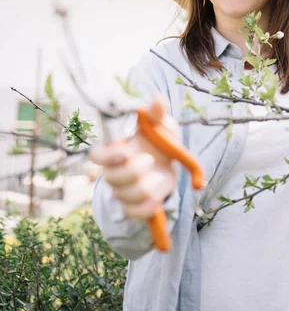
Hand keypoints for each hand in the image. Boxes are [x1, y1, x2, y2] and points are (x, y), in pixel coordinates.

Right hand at [89, 96, 177, 219]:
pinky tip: (156, 200)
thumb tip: (157, 99)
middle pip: (111, 177)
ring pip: (123, 195)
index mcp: (115, 148)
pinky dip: (144, 209)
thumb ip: (157, 114)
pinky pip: (131, 212)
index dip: (107, 156)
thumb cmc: (158, 138)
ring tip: (158, 176)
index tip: (125, 152)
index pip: (97, 155)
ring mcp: (122, 188)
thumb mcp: (161, 124)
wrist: (169, 162)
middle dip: (131, 171)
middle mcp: (114, 169)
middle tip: (150, 160)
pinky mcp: (134, 203)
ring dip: (142, 188)